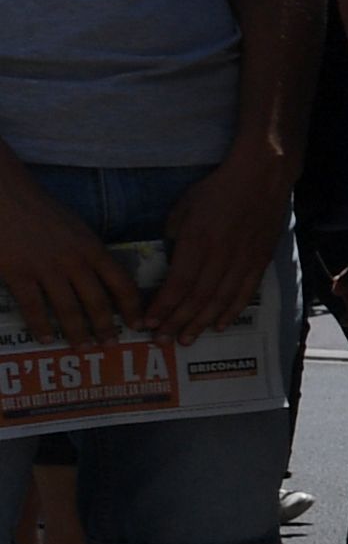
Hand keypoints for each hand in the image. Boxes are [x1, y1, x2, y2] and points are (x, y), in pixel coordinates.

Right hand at [0, 162, 144, 346]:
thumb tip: (102, 278)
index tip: (138, 324)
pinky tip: (46, 338)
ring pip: (67, 309)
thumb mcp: (77, 228)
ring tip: (83, 348)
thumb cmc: (41, 210)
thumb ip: (89, 252)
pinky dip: (41, 325)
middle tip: (110, 346)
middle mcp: (74, 261)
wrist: (6, 195)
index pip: (121, 283)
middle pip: (97, 302)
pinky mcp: (17, 273)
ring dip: (77, 332)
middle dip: (105, 328)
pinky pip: (33, 306)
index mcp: (92, 248)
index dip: (132, 308)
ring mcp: (45, 268)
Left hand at [148, 150, 291, 346]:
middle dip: (177, 322)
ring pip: (220, 300)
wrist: (261, 177)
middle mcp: (220, 255)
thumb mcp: (184, 206)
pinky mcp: (259, 261)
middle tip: (163, 341)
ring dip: (201, 323)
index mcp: (198, 241)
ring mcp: (243, 260)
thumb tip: (170, 257)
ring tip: (187, 339)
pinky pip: (245, 293)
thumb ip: (175, 235)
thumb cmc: (218, 188)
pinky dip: (231, 311)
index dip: (163, 307)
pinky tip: (219, 325)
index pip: (178, 283)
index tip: (148, 323)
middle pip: (197, 298)